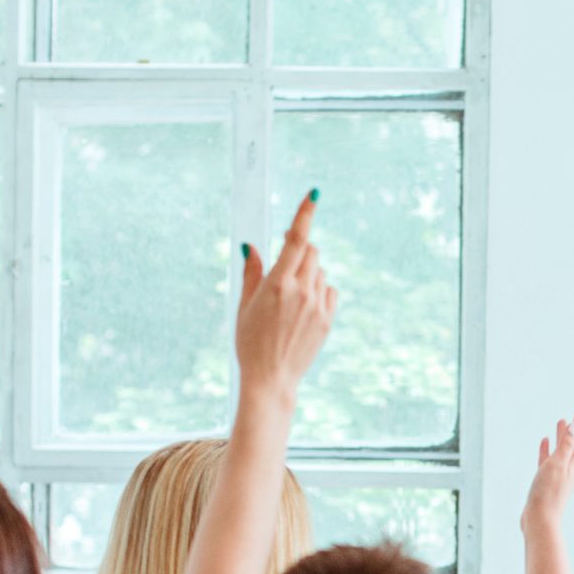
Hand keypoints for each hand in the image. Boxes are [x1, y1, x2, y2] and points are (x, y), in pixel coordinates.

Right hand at [237, 192, 336, 410]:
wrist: (270, 378)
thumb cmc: (249, 341)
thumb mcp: (244, 304)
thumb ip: (251, 272)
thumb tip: (252, 246)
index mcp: (278, 283)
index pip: (297, 239)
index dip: (304, 214)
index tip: (314, 194)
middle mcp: (302, 291)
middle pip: (312, 251)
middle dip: (300, 248)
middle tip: (286, 257)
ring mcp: (318, 306)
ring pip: (320, 272)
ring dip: (308, 272)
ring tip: (289, 296)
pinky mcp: (328, 319)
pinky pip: (329, 290)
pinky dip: (320, 289)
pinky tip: (305, 305)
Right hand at [521, 411, 573, 533]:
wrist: (539, 519)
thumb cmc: (548, 493)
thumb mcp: (558, 464)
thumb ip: (566, 444)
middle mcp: (570, 468)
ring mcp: (558, 474)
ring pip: (563, 450)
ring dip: (564, 435)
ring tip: (562, 421)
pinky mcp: (546, 481)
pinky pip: (549, 460)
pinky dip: (548, 449)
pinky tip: (545, 441)